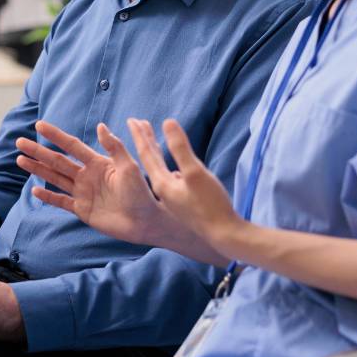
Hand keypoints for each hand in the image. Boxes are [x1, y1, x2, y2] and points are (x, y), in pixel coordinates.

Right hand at [17, 120, 164, 245]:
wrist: (146, 222)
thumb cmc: (142, 193)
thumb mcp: (130, 167)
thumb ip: (115, 147)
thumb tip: (100, 126)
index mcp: (97, 163)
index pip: (72, 146)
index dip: (56, 135)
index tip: (39, 125)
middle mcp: (87, 176)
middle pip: (57, 161)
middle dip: (38, 151)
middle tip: (19, 142)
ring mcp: (83, 192)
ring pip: (55, 178)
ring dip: (38, 168)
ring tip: (20, 160)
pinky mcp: (82, 210)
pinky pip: (61, 201)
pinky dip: (48, 196)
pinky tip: (35, 189)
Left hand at [129, 118, 244, 254]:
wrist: (224, 236)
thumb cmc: (211, 204)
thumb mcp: (195, 172)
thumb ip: (180, 148)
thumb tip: (167, 122)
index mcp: (162, 183)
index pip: (146, 153)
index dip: (140, 135)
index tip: (131, 120)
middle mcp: (164, 192)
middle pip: (151, 161)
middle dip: (145, 142)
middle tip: (137, 124)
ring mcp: (174, 200)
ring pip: (161, 171)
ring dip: (158, 155)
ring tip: (154, 146)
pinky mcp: (185, 206)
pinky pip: (173, 181)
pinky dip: (171, 170)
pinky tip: (175, 172)